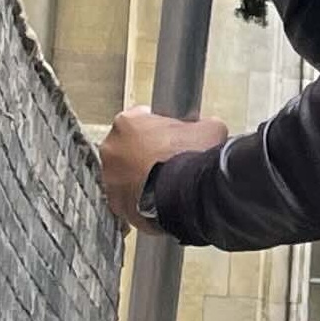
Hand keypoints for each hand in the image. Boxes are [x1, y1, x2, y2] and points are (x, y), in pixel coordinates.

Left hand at [100, 109, 227, 228]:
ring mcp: (110, 177)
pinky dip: (140, 198)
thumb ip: (201, 124)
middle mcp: (112, 148)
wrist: (188, 194)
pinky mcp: (117, 202)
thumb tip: (207, 128)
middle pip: (128, 146)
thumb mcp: (209, 129)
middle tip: (169, 159)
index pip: (141, 117)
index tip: (171, 135)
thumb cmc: (190, 158)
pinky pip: (128, 198)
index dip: (159, 126)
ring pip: (125, 174)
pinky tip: (160, 198)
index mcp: (127, 122)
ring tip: (166, 182)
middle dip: (145, 151)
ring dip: (140, 176)